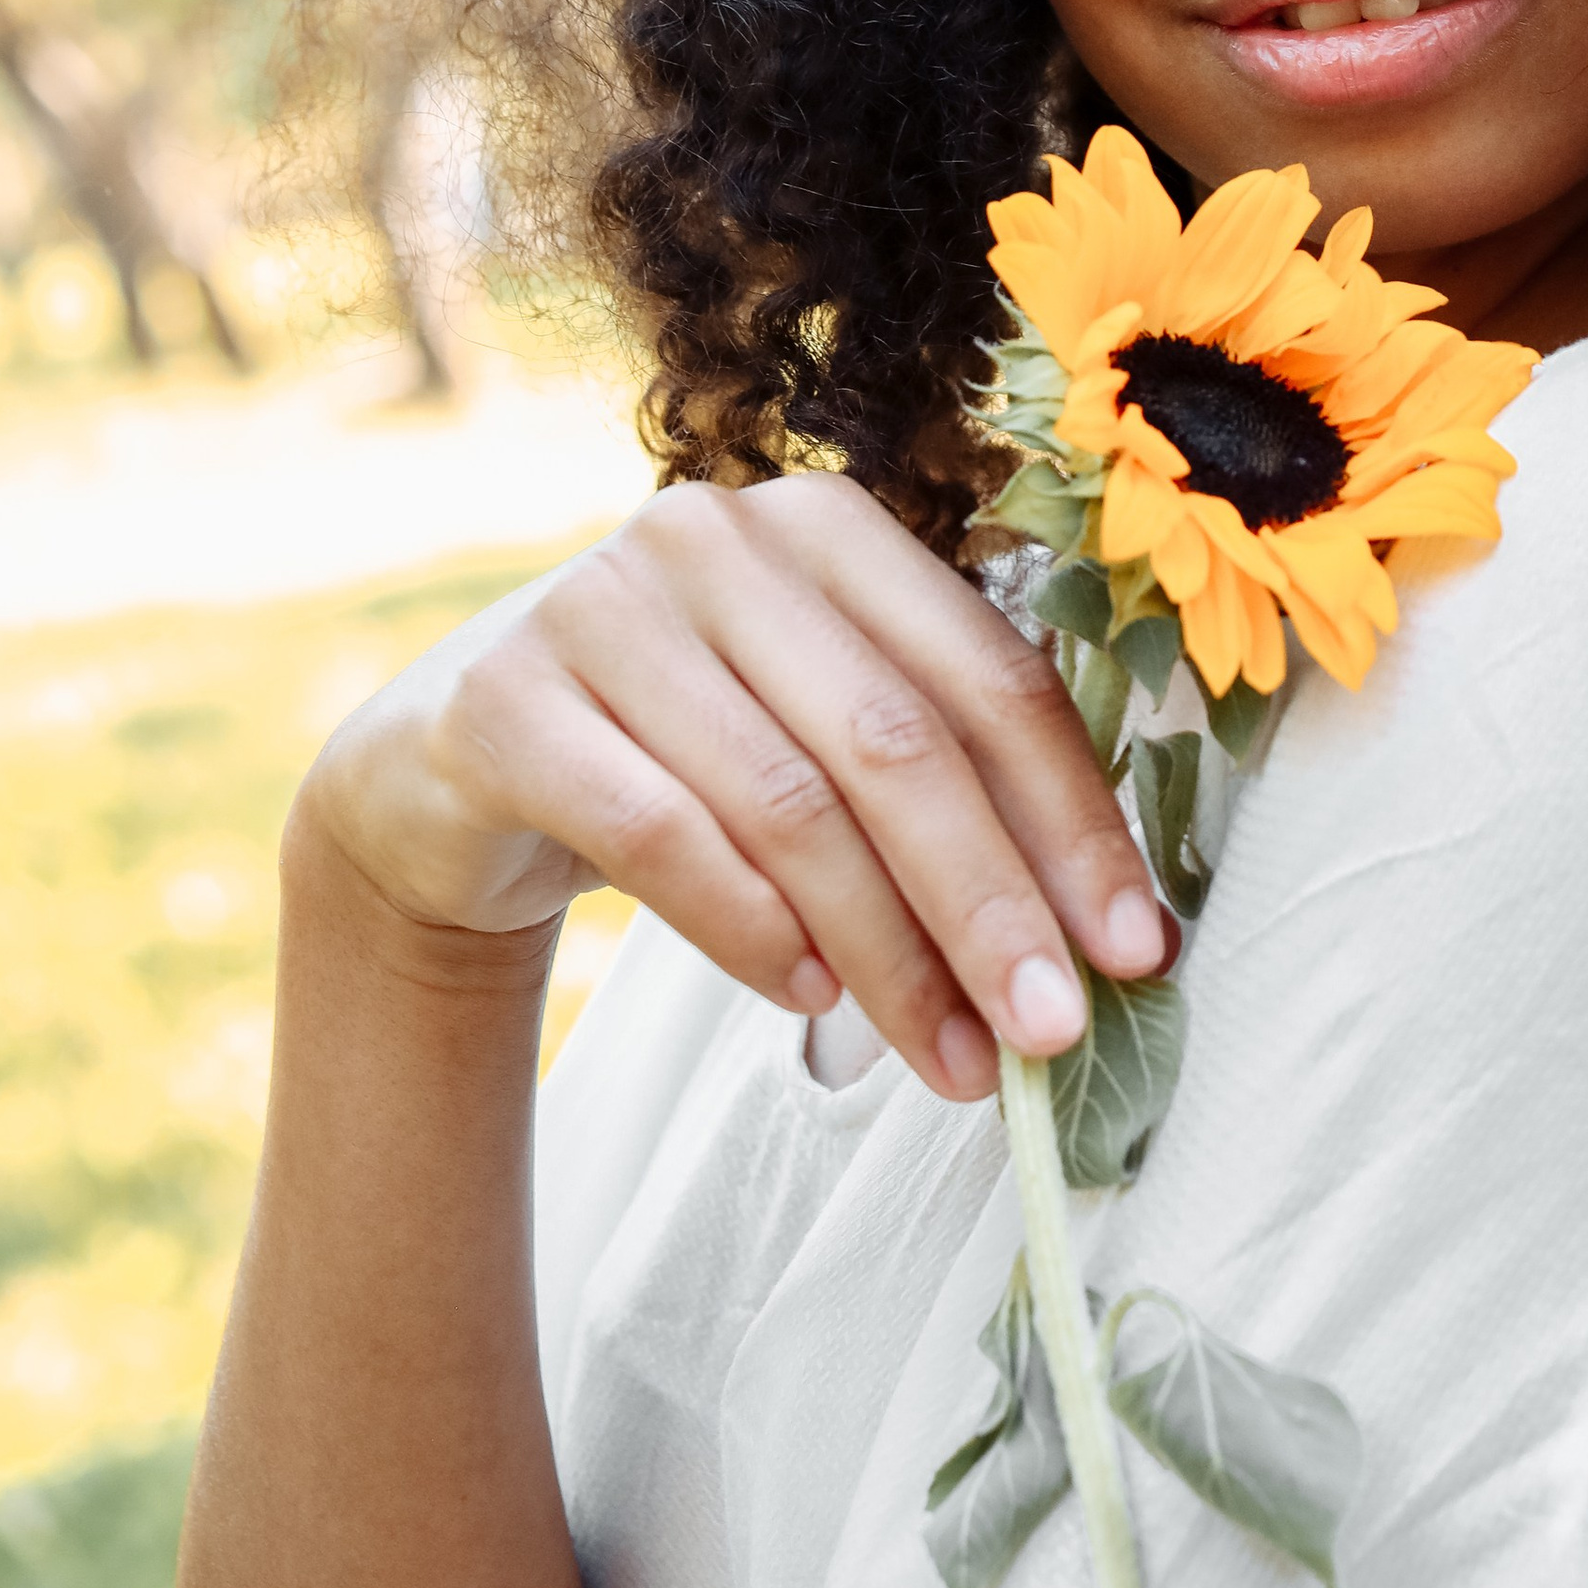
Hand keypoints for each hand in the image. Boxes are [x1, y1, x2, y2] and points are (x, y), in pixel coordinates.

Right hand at [288, 476, 1166, 1094]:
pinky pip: (660, 833)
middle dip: (993, 904)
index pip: (988, 679)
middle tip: (1055, 1034)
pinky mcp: (506, 701)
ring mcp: (599, 606)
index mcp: (829, 527)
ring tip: (952, 1059)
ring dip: (889, 953)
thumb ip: (943, 794)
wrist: (451, 772)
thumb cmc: (683, 753)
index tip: (1136, 950)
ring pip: (790, 802)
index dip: (1074, 821)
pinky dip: (751, 929)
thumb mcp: (817, 736)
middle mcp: (716, 537)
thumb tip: (1103, 944)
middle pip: (899, 743)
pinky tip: (810, 1000)